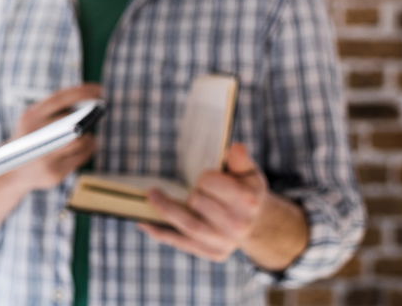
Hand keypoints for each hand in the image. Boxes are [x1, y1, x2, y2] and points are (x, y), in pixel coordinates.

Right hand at [8, 84, 99, 190]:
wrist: (10, 172)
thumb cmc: (27, 141)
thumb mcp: (31, 121)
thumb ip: (53, 112)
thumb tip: (87, 105)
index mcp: (30, 117)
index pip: (59, 99)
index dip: (82, 92)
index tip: (98, 89)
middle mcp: (36, 136)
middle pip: (73, 124)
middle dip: (88, 119)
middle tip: (98, 111)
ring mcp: (45, 157)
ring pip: (80, 142)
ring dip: (89, 137)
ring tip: (91, 134)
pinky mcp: (54, 174)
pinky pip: (80, 159)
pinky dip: (88, 151)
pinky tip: (88, 146)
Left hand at [139, 143, 268, 261]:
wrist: (258, 225)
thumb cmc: (246, 192)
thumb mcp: (248, 173)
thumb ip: (241, 160)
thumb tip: (235, 148)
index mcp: (247, 201)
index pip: (211, 184)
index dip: (205, 179)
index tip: (205, 179)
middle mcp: (239, 225)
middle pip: (197, 202)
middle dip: (189, 192)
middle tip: (189, 189)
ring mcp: (225, 242)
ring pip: (188, 225)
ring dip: (164, 209)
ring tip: (150, 195)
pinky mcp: (213, 253)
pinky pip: (181, 242)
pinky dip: (160, 232)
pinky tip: (143, 221)